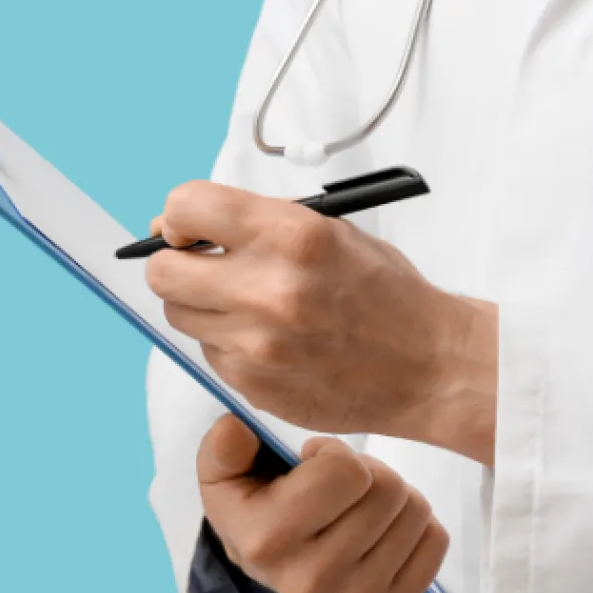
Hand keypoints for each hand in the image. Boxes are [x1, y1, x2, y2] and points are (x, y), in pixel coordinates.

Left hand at [144, 181, 497, 462]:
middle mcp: (267, 289)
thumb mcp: (330, 231)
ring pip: (179, 316)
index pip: (186, 207)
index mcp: (291, 235)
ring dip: (202, 307)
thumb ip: (256, 224)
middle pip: (163, 272)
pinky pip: (209, 354)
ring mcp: (256, 344)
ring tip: (248, 307)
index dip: (177, 216)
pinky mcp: (253, 385)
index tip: (187, 228)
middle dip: (176, 265)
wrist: (429, 365)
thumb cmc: (384, 293)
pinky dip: (229, 344)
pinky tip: (270, 342)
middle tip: (202, 268)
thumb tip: (178, 225)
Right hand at [198, 416, 448, 592]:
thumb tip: (236, 430)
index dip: (334, 454)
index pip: (346, 471)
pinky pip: (435, 543)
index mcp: (268, 541)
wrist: (269, 566)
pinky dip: (416, 527)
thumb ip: (224, 447)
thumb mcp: (225, 472)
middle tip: (344, 486)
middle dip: (368, 473)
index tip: (313, 465)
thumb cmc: (253, 506)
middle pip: (388, 490)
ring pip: (416, 513)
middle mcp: (310, 581)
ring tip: (360, 507)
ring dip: (393, 498)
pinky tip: (382, 532)